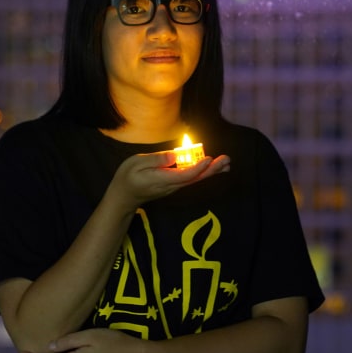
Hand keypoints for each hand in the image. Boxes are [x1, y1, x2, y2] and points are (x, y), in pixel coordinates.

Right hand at [105, 151, 230, 214]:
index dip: (198, 167)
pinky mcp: (174, 185)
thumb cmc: (127, 177)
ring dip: (211, 171)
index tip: (209, 158)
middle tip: (227, 161)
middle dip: (212, 170)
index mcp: (163, 179)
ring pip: (195, 179)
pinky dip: (203, 173)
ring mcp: (174, 187)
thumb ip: (156, 160)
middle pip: (195, 178)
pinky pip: (191, 179)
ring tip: (226, 163)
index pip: (184, 175)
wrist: (124, 196)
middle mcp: (172, 185)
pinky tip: (212, 167)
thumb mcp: (136, 163)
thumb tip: (174, 156)